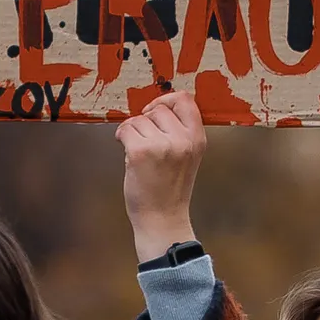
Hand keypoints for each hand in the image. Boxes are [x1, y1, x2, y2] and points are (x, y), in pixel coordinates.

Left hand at [117, 90, 203, 258]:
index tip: (155, 110)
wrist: (162, 220)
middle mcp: (183, 140)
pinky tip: (127, 153)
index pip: (185, 100)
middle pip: (158, 109)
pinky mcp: (141, 152)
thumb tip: (154, 107)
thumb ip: (179, 132)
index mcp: (198, 139)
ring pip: (139, 119)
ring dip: (133, 132)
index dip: (167, 100)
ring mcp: (162, 145)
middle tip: (145, 142)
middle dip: (147, 122)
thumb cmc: (169, 190)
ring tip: (139, 153)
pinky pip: (125, 129)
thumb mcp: (186, 157)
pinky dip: (121, 137)